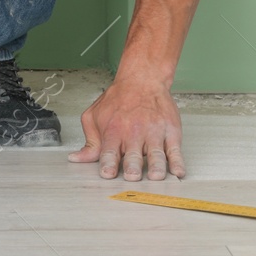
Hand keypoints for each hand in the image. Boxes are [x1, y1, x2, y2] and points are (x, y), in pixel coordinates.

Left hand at [67, 76, 185, 180]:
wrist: (143, 79)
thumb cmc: (119, 99)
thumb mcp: (95, 116)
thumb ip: (89, 141)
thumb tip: (77, 158)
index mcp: (114, 131)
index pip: (109, 152)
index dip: (108, 164)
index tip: (108, 174)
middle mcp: (134, 132)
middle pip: (133, 154)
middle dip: (132, 167)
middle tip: (132, 177)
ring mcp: (154, 132)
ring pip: (156, 154)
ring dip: (156, 166)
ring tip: (155, 176)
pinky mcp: (170, 132)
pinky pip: (175, 150)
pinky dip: (178, 162)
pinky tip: (178, 171)